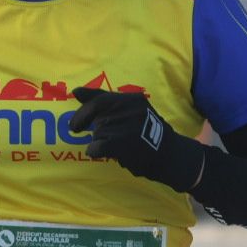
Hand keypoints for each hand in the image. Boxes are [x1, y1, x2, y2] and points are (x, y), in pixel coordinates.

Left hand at [69, 87, 202, 191]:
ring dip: (100, 142)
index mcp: (133, 99)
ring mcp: (130, 126)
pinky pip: (98, 146)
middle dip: (95, 130)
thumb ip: (104, 101)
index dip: (84, 112)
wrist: (170, 155)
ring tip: (114, 147)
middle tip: (95, 136)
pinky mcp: (125, 143)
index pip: (100, 99)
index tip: (75, 124)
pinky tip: (102, 153)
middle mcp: (132, 109)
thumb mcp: (131, 111)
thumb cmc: (147, 133)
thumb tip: (76, 91)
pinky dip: (95, 151)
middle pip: (98, 118)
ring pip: (98, 133)